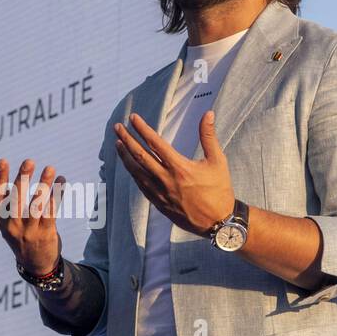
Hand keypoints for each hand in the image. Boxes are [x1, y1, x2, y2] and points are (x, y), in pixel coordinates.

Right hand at [0, 158, 63, 273]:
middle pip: (16, 200)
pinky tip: (62, 181)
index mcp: (1, 218)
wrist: (35, 264)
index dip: (0, 178)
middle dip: (22, 179)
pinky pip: (52, 212)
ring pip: (37, 206)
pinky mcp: (46, 234)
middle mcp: (13, 225)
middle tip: (29, 161)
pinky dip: (57, 195)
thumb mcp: (5, 216)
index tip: (3, 161)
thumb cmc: (19, 232)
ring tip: (50, 169)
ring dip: (44, 186)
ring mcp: (29, 231)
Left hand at [114, 110, 233, 234]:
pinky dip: (133, 173)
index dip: (142, 129)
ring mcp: (160, 193)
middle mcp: (166, 179)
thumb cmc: (219, 190)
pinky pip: (141, 186)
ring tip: (117, 144)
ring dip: (125, 156)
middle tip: (117, 127)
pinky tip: (129, 166)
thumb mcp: (217, 161)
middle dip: (126, 139)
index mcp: (180, 167)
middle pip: (140, 155)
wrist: (218, 222)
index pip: (155, 143)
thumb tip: (208, 113)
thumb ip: (209, 136)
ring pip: (136, 172)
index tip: (133, 118)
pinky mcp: (159, 203)